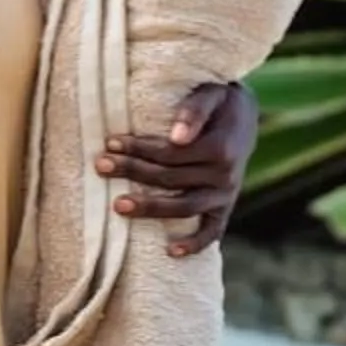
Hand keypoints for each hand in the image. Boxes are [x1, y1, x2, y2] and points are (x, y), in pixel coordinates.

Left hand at [94, 81, 257, 258]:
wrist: (244, 114)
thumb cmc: (219, 100)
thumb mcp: (211, 93)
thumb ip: (194, 111)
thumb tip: (176, 138)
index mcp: (220, 148)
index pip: (170, 153)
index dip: (139, 148)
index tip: (110, 143)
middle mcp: (225, 175)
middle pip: (170, 179)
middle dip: (132, 171)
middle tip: (101, 166)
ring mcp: (226, 194)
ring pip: (184, 207)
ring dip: (150, 208)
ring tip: (117, 205)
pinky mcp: (226, 207)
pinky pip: (212, 231)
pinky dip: (194, 244)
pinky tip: (169, 252)